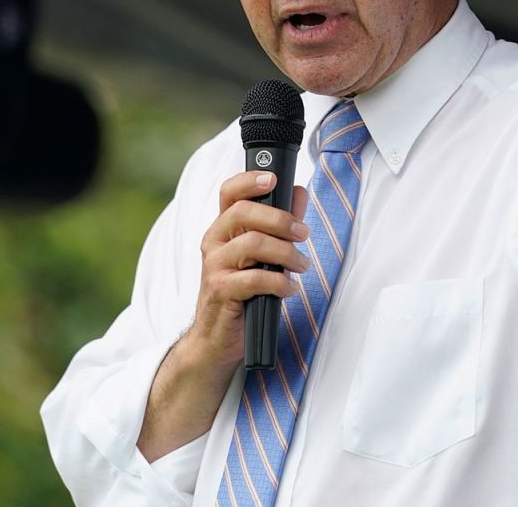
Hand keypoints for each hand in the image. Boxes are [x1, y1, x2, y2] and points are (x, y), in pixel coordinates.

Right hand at [139, 171, 307, 460]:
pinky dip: (280, 282)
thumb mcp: (263, 256)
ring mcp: (214, 266)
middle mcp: (214, 242)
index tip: (274, 179)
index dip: (250, 180)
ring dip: (286, 253)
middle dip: (280, 219)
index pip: (229, 192)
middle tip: (303, 234)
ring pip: (252, 243)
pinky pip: (255, 279)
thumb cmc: (243, 293)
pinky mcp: (220, 291)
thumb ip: (280, 223)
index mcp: (223, 228)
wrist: (217, 339)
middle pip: (243, 212)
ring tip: (301, 266)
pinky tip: (291, 289)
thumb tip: (299, 193)